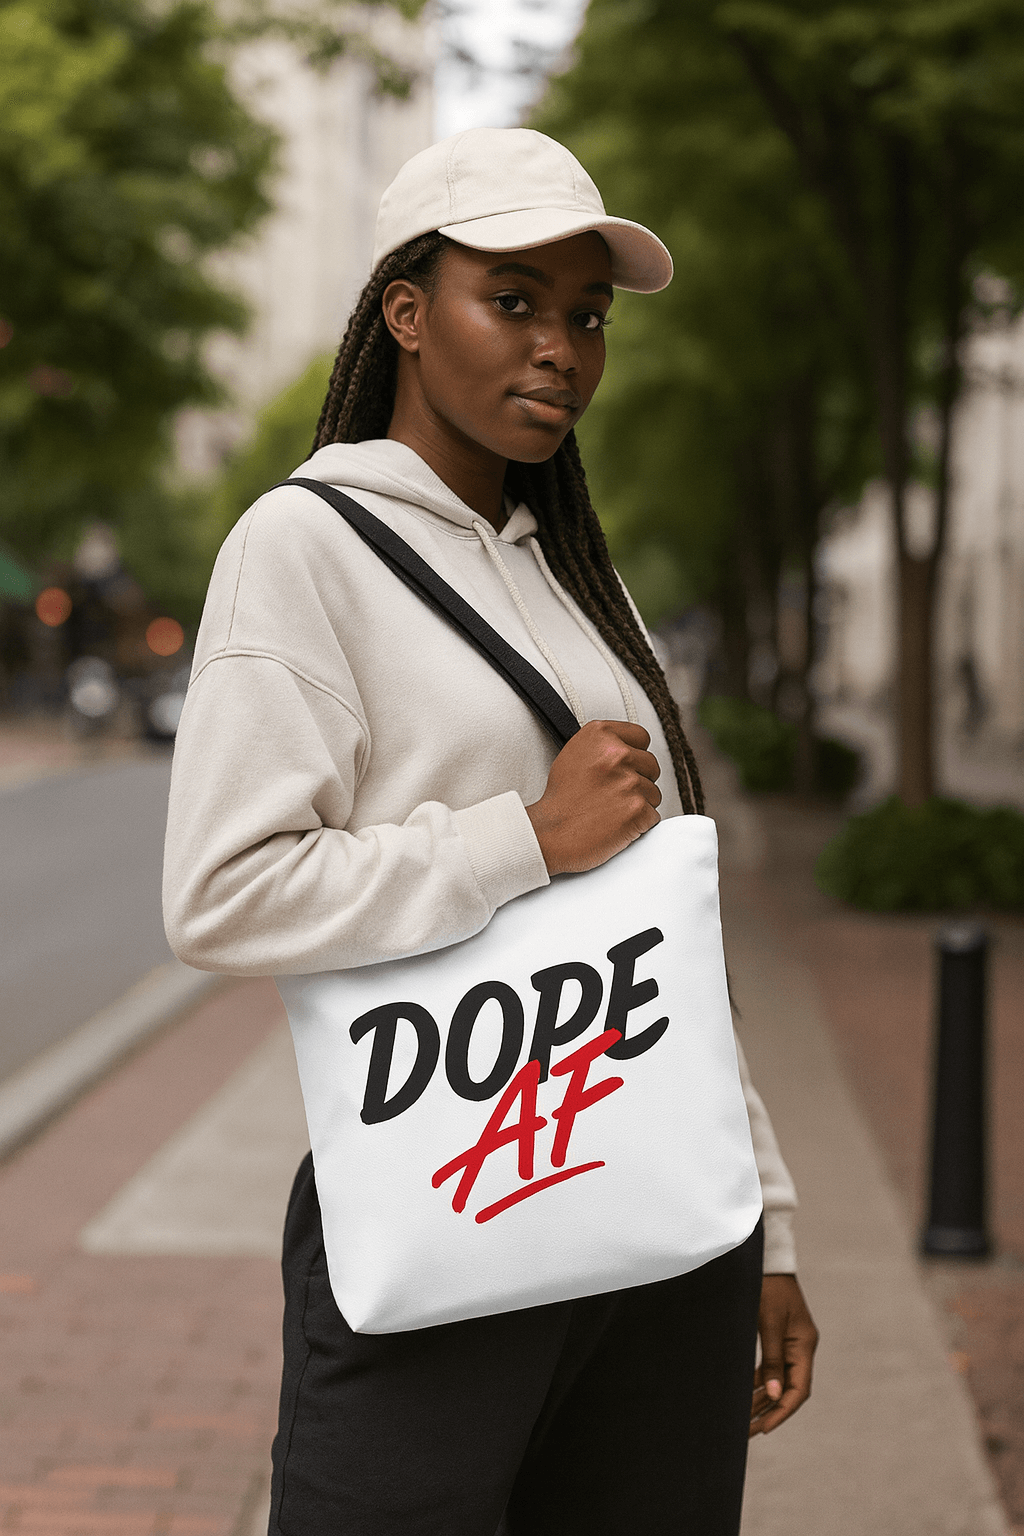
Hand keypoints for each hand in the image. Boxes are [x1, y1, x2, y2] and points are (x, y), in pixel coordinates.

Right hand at [526, 720, 661, 874]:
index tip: (625, 768)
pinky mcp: (637, 809)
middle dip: (639, 780)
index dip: (635, 755)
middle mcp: (617, 754)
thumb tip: (627, 749)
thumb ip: (603, 746)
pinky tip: (618, 824)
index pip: (641, 737)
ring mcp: (629, 782)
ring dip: (638, 804)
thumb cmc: (560, 800)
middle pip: (651, 765)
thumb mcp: (574, 755)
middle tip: (614, 794)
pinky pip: (653, 815)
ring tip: (612, 810)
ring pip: (654, 793)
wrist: (550, 833)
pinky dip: (639, 824)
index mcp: (600, 734)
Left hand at [750, 1274, 817, 1435]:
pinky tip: (745, 1394)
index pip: (798, 1390)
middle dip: (769, 1411)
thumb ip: (772, 1359)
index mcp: (804, 1345)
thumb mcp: (768, 1322)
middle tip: (748, 1431)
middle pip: (788, 1389)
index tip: (764, 1428)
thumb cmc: (768, 1287)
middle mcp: (801, 1348)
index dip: (782, 1411)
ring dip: (762, 1399)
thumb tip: (772, 1394)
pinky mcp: (778, 1337)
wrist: (767, 1259)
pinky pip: (771, 1367)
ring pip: (778, 1380)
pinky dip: (759, 1381)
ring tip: (743, 1419)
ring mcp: (790, 1343)